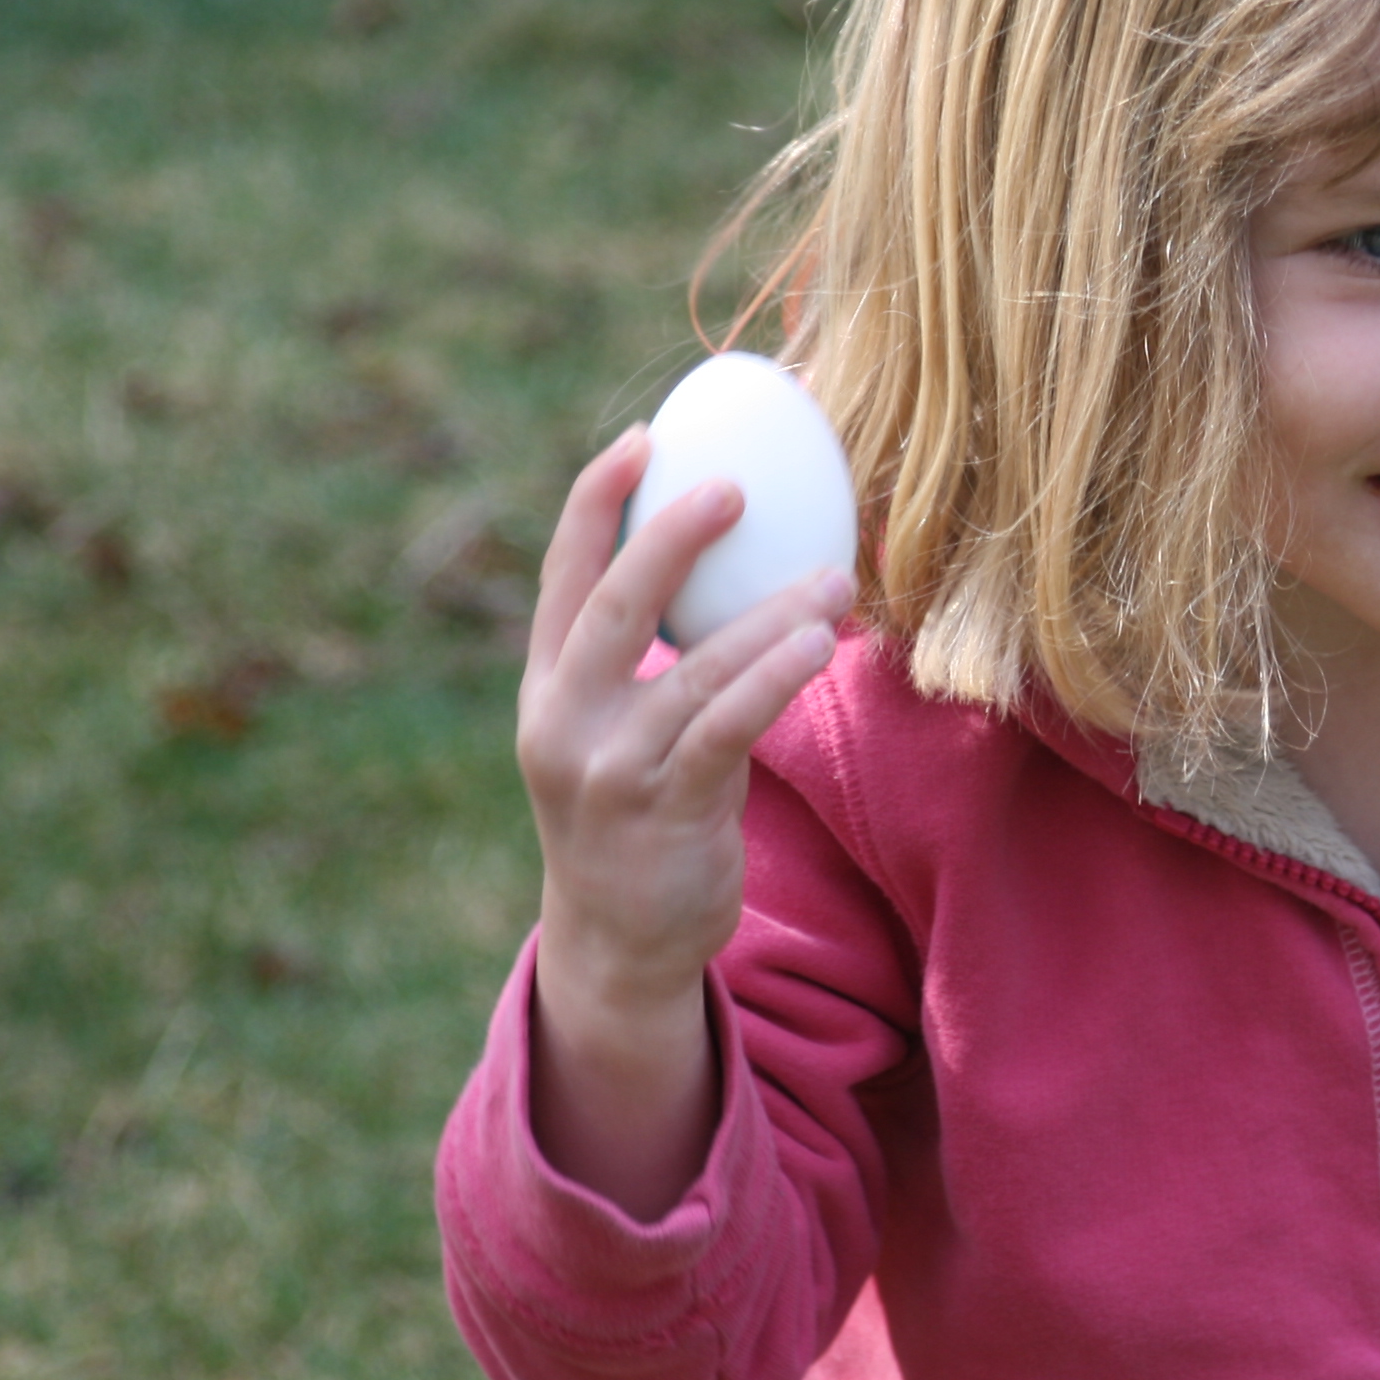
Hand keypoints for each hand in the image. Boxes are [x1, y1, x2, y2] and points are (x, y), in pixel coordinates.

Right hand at [515, 426, 850, 1207]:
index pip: (563, 576)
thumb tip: (728, 556)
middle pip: (612, 608)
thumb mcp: (616, 730)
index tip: (642, 437)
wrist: (618, 942)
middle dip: (667, 538)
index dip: (594, 502)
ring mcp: (611, 770)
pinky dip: (774, 682)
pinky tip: (820, 645)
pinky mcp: (664, 814)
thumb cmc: (636, 810)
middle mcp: (564, 721)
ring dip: (767, 617)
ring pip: (690, 672)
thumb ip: (647, 658)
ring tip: (832, 575)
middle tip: (734, 485)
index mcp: (547, 687)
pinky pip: (727, 731)